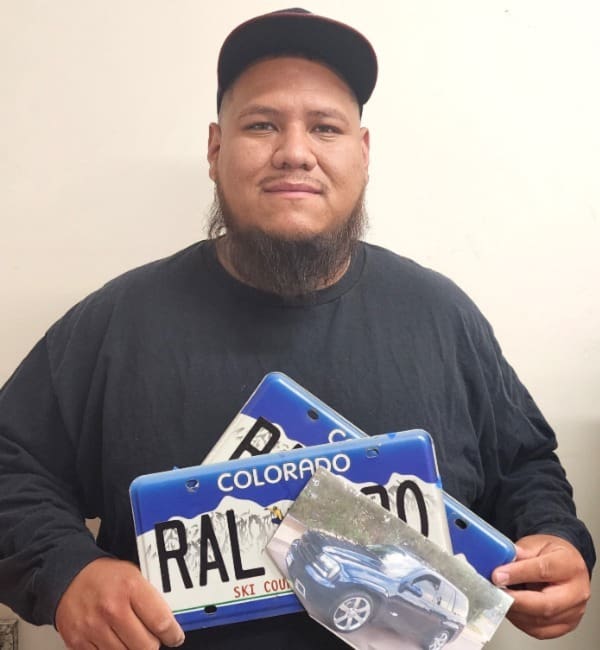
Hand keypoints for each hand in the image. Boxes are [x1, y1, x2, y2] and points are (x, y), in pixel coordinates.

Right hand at [55, 557, 184, 648]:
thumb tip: (169, 623)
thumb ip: (151, 599)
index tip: (175, 637)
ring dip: (133, 649)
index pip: (161, 621)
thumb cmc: (105, 576)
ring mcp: (94, 628)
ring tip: (132, 638)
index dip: (173, 634)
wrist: (69, 577)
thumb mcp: (134, 575)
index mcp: (130, 587)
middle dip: (153, 644)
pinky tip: (115, 641)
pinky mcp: (78, 642)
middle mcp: (112, 609)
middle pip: (146, 646)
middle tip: (152, 638)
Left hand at [492, 534, 590, 638]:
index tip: (497, 575)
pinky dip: (520, 621)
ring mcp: (573, 612)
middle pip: (545, 604)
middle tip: (496, 592)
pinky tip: (511, 608)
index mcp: (570, 565)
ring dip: (515, 611)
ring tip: (499, 597)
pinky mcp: (565, 625)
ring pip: (540, 620)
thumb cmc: (551, 553)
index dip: (517, 574)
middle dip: (516, 600)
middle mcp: (576, 592)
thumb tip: (502, 559)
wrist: (565, 564)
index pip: (543, 570)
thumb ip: (520, 552)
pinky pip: (539, 631)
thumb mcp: (536, 543)